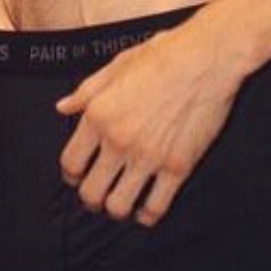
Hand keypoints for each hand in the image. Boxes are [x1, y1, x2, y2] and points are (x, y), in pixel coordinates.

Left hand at [57, 14, 235, 226]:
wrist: (206, 58)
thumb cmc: (163, 55)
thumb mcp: (116, 66)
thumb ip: (86, 91)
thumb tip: (63, 107)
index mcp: (98, 116)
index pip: (71, 163)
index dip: (71, 175)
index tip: (77, 176)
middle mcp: (118, 141)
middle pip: (90, 192)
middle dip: (90, 199)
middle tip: (96, 197)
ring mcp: (148, 157)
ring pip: (119, 206)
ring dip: (116, 209)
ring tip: (120, 203)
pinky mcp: (177, 167)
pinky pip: (156, 207)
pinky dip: (147, 215)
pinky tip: (146, 210)